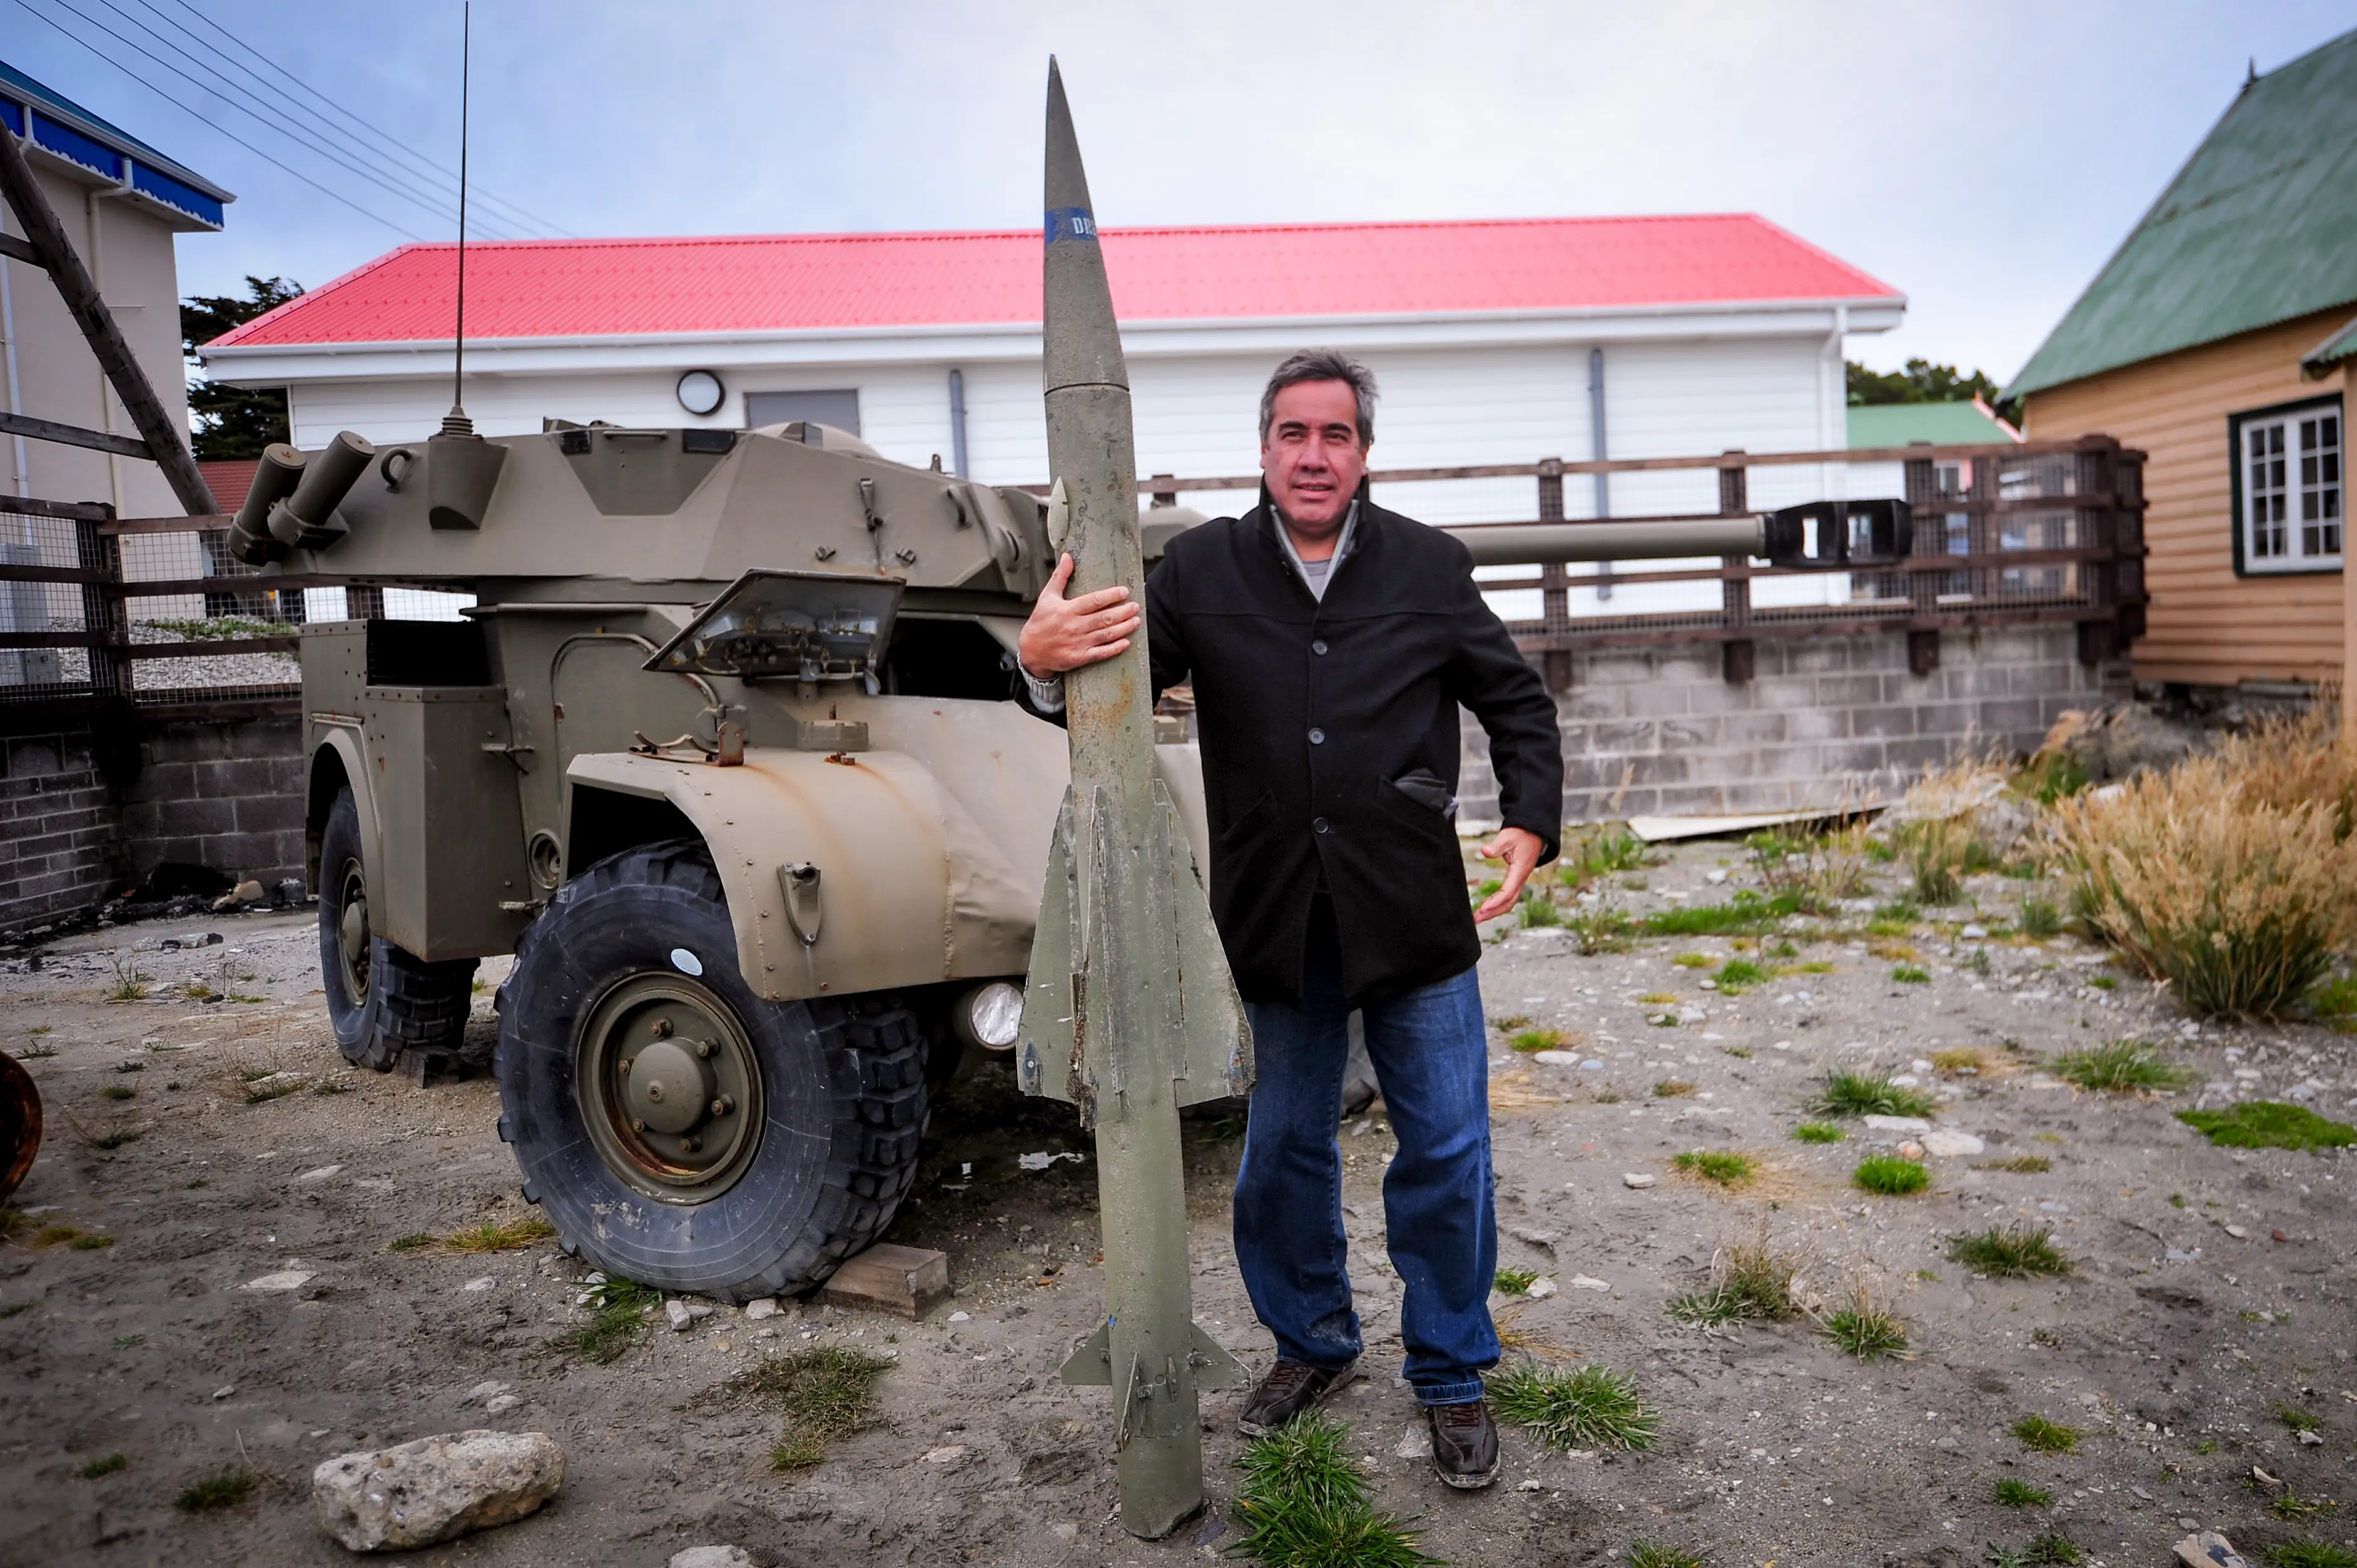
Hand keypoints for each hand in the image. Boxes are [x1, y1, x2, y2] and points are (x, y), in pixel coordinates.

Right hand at [1017, 553, 1142, 676]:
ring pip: (1106, 634)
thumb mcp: (1047, 597)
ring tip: (1136, 620)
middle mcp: (1074, 626)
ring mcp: (1078, 643)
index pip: (1094, 600)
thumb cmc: (1040, 622)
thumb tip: (1067, 556)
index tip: (1124, 591)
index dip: (1111, 595)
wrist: (1031, 650)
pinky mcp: (1080, 657)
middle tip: (1136, 606)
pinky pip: (1101, 653)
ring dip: (1124, 627)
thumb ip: (1060, 576)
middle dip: (1123, 612)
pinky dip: (1115, 648)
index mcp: (1067, 610)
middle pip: (1104, 617)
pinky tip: (1126, 642)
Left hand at [1473, 826, 1544, 922]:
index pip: (1508, 891)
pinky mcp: (1516, 880)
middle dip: (1493, 912)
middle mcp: (1521, 878)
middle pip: (1509, 902)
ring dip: (1495, 911)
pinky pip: (1508, 896)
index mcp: (1520, 870)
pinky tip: (1487, 908)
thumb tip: (1485, 851)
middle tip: (1477, 919)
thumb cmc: (1521, 835)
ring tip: (1479, 917)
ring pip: (1509, 902)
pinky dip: (1497, 904)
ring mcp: (1519, 880)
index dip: (1495, 902)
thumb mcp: (1508, 836)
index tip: (1483, 909)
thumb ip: (1496, 846)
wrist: (1534, 832)